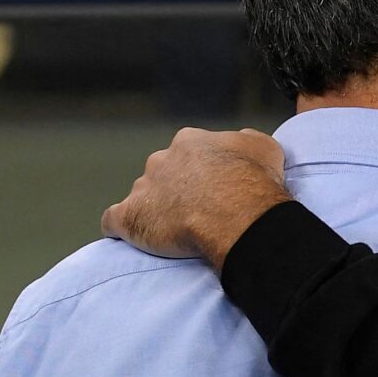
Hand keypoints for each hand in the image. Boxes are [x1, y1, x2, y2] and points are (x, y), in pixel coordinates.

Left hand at [102, 128, 290, 269]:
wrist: (237, 216)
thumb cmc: (254, 182)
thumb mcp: (263, 148)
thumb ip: (246, 141)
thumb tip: (242, 142)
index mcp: (190, 142)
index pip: (189, 153)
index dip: (201, 172)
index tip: (214, 189)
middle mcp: (162, 159)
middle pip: (162, 172)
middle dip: (175, 189)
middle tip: (196, 211)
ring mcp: (143, 188)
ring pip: (142, 195)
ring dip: (153, 209)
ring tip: (172, 231)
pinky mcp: (130, 217)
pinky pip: (114, 221)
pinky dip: (120, 227)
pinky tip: (127, 235)